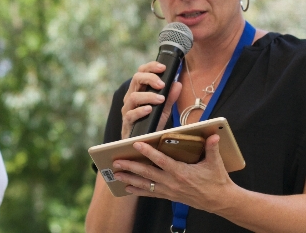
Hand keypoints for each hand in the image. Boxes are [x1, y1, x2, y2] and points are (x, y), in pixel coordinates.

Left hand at [112, 134, 235, 212]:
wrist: (221, 201)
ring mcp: (169, 191)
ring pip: (146, 185)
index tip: (136, 145)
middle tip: (116, 162)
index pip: (161, 161)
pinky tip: (128, 188)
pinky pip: (151, 193)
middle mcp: (172, 183)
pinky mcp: (169, 196)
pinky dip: (138, 190)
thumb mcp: (216, 164)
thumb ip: (212, 148)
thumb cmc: (217, 180)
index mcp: (181, 173)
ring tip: (116, 175)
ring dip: (130, 179)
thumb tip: (214, 136)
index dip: (148, 152)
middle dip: (130, 167)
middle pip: (147, 173)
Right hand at [120, 61, 181, 138]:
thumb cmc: (152, 122)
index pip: (141, 72)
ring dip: (148, 96)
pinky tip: (149, 110)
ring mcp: (128, 109)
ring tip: (160, 99)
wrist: (144, 141)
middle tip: (162, 84)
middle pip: (136, 79)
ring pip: (133, 96)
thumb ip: (170, 97)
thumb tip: (178, 83)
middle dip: (150, 78)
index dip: (151, 67)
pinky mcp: (127, 122)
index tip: (163, 67)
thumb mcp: (164, 109)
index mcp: (139, 90)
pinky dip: (140, 111)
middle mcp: (131, 96)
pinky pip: (130, 114)